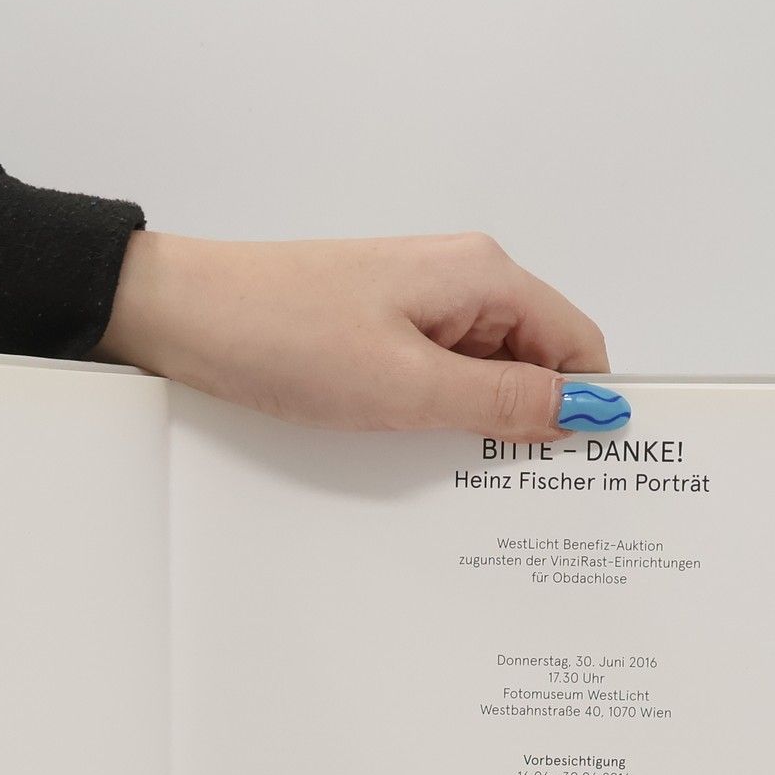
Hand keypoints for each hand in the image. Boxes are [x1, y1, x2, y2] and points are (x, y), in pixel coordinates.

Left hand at [95, 230, 624, 438]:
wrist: (183, 316)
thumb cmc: (286, 337)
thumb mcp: (407, 387)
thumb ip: (504, 404)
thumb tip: (591, 412)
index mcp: (484, 277)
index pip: (578, 345)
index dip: (590, 408)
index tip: (588, 474)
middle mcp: (460, 282)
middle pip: (536, 362)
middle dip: (535, 425)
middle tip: (522, 498)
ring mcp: (417, 306)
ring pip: (484, 377)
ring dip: (481, 428)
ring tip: (464, 484)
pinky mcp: (379, 330)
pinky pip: (436, 379)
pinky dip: (438, 419)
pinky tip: (420, 459)